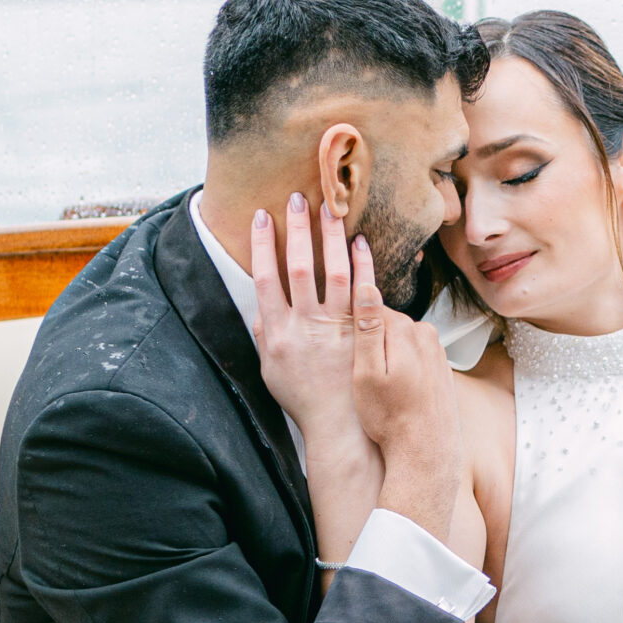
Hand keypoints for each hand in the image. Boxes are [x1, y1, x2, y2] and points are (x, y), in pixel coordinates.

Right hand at [249, 193, 362, 444]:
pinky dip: (361, 264)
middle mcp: (303, 326)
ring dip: (330, 238)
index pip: (265, 278)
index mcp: (275, 332)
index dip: (262, 245)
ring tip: (330, 209)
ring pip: (332, 273)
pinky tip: (359, 243)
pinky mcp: (361, 332)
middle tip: (297, 198)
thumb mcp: (271, 368)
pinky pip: (363, 291)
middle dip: (296, 229)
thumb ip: (264, 332)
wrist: (338, 424)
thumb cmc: (303, 395)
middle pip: (298, 267)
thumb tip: (259, 303)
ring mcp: (334, 328)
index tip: (261, 216)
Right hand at [348, 234, 462, 533]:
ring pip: (399, 342)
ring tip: (374, 386)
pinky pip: (413, 357)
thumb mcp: (367, 375)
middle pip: (386, 324)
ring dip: (385, 356)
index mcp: (406, 331)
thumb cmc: (390, 418)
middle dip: (369, 342)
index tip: (337, 343)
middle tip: (355, 372)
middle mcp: (426, 335)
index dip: (350, 326)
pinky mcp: (441, 368)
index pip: (370, 308)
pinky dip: (400, 368)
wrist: (427, 452)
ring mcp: (437, 352)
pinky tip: (392, 391)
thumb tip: (365, 287)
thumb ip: (367, 330)